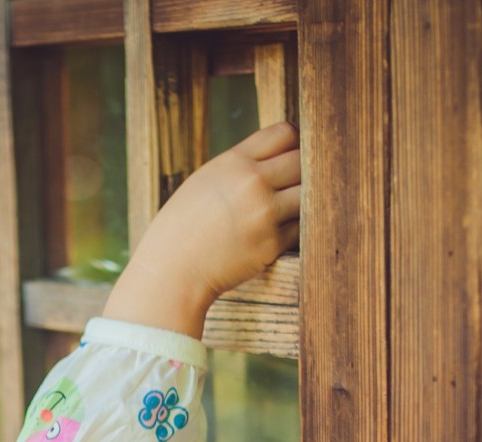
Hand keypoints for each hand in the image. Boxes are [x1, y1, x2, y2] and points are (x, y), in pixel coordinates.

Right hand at [103, 122, 301, 337]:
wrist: (174, 268)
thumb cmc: (186, 223)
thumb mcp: (208, 179)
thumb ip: (243, 165)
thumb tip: (283, 155)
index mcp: (235, 161)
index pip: (284, 133)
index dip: (293, 144)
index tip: (289, 157)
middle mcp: (253, 183)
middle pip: (303, 161)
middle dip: (302, 171)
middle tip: (290, 185)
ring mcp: (265, 214)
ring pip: (307, 195)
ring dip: (301, 201)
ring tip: (283, 209)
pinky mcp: (272, 244)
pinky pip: (299, 228)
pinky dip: (291, 230)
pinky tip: (270, 233)